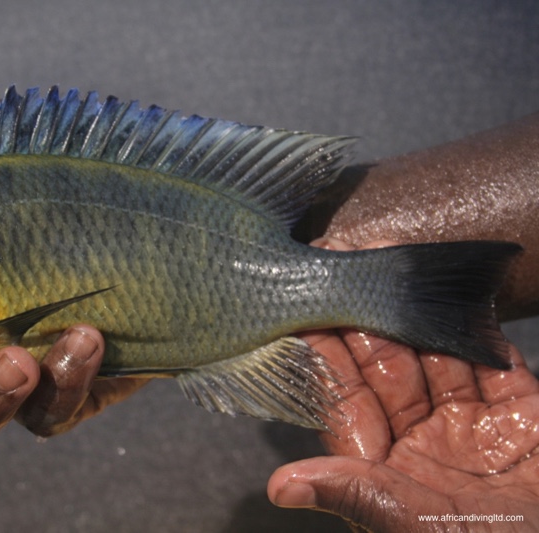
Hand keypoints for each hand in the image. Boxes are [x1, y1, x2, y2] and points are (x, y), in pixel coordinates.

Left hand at [269, 238, 538, 530]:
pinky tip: (460, 294)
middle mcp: (424, 445)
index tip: (303, 308)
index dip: (325, 355)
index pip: (345, 402)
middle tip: (349, 267)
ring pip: (437, 359)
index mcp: (389, 472)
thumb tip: (280, 487)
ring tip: (397, 262)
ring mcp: (474, 429)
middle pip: (388, 372)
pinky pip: (495, 365)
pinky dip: (481, 330)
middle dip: (368, 320)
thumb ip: (359, 497)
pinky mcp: (522, 420)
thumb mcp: (424, 528)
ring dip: (419, 315)